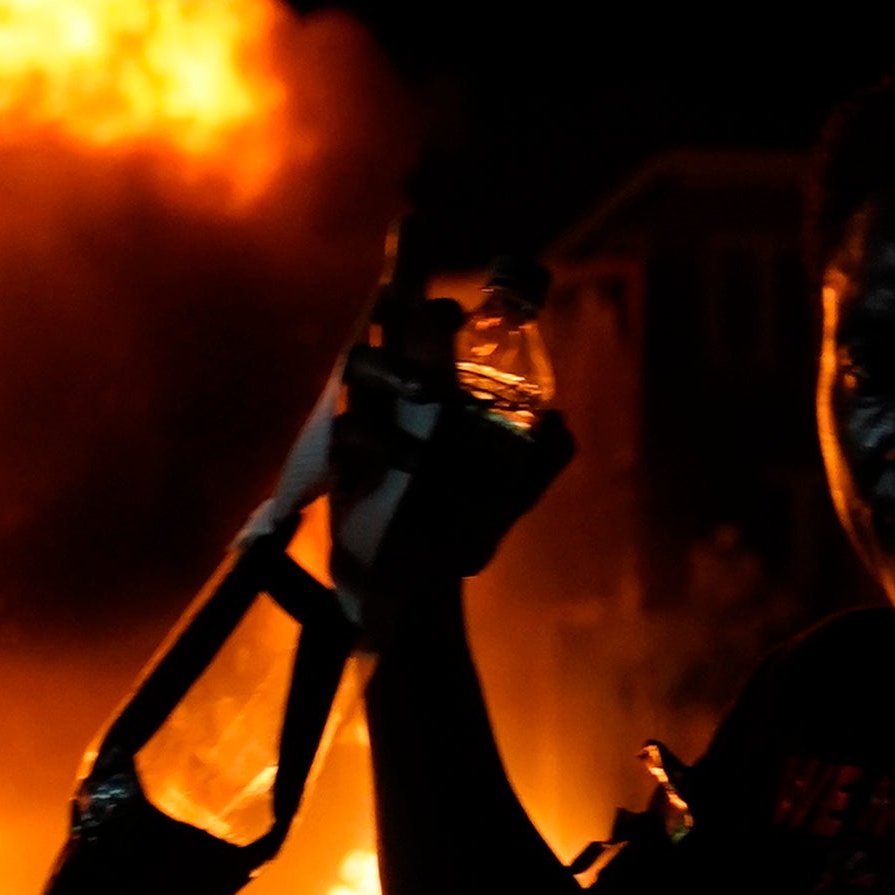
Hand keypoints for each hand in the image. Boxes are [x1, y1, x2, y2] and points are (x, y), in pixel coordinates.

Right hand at [327, 312, 574, 608]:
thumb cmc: (458, 522)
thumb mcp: (512, 493)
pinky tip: (411, 459)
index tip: (464, 312)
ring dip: (393, 370)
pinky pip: (343, 429)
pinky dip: (380, 438)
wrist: (417, 584)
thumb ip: (541, 459)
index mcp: (434, 390)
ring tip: (426, 392)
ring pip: (358, 365)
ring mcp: (363, 420)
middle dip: (409, 320)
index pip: (429, 329)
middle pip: (389, 329)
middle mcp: (394, 394)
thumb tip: (557, 420)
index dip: (439, 310)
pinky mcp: (337, 457)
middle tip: (447, 326)